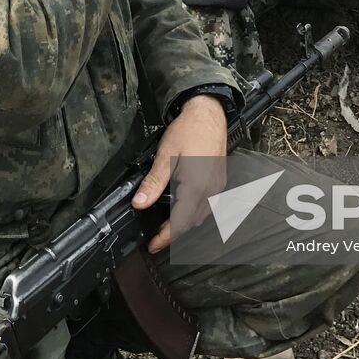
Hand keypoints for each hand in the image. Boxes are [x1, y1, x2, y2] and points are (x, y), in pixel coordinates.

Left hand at [132, 95, 227, 253]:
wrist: (209, 113)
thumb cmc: (189, 130)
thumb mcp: (166, 156)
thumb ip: (153, 183)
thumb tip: (139, 204)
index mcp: (196, 188)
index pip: (180, 223)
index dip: (165, 238)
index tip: (152, 245)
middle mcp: (210, 191)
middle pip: (191, 223)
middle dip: (173, 234)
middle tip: (155, 238)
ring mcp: (217, 187)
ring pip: (201, 216)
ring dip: (184, 224)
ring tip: (166, 226)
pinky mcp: (219, 181)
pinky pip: (207, 206)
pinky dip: (193, 213)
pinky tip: (183, 208)